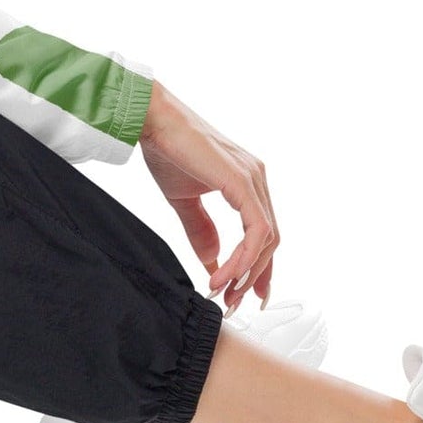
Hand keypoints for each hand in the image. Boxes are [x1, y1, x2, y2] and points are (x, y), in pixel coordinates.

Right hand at [138, 80, 280, 313]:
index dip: (257, 267)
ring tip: (224, 290)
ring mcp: (253, 179)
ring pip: (266, 238)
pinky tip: (226, 273)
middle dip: (253, 276)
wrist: (152, 121)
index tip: (246, 293)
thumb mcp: (185, 201)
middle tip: (234, 301)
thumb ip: (201, 232)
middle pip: (270, 239)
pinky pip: (256, 230)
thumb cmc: (166, 149)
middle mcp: (256, 179)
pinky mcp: (242, 182)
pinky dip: (244, 256)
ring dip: (246, 271)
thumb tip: (212, 263)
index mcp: (246, 182)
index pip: (263, 232)